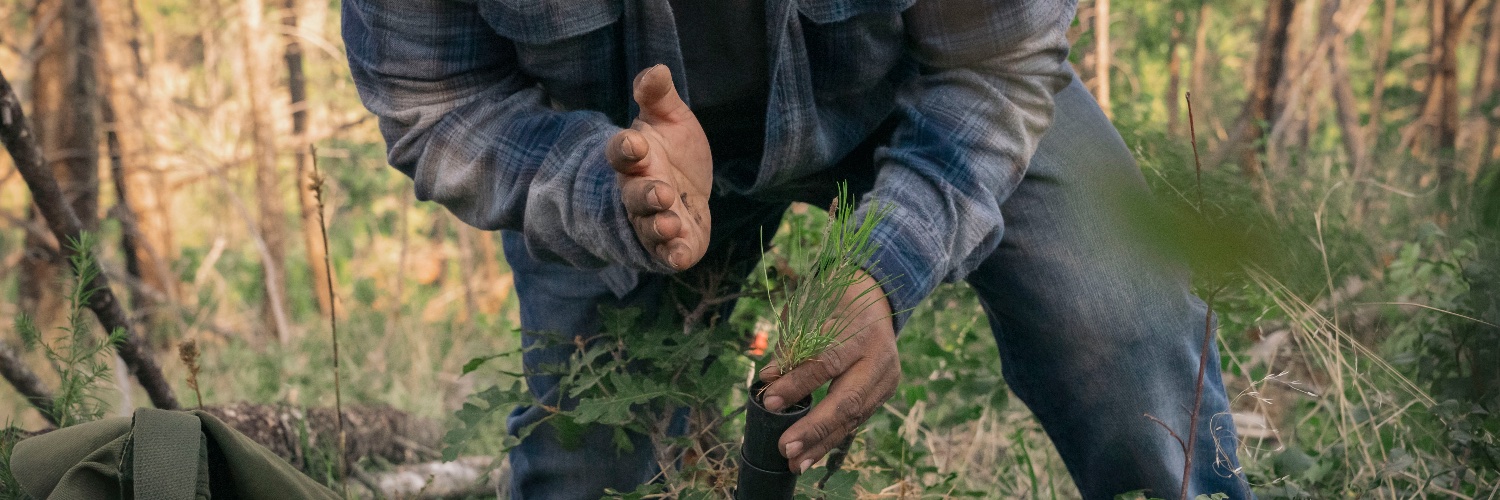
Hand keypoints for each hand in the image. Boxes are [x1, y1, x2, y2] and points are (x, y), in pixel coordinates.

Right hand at [605, 65, 712, 270]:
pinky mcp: (672, 244)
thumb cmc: (672, 152)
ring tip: (670, 222)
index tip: (636, 142)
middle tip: (661, 191)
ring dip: (657, 225)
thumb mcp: (669, 119)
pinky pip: (667, 253)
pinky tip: (680, 255)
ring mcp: (653, 220)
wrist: (686, 188)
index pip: (621, 153)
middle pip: (634, 195)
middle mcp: (638, 191)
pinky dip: (672, 255)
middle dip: (645, 194)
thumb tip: (656, 69)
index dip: (626, 148)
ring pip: (648, 226)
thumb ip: (658, 96)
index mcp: (635, 159)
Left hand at [757, 270, 899, 472]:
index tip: (768, 400)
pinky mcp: (884, 393)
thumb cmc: (832, 302)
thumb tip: (767, 381)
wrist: (873, 296)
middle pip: (848, 400)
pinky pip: (856, 420)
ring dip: (822, 443)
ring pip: (854, 418)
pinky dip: (831, 439)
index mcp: (861, 331)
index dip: (797, 384)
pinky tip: (811, 455)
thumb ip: (791, 348)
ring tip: (794, 463)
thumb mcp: (810, 313)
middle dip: (815, 428)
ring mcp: (886, 379)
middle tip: (785, 448)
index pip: (827, 362)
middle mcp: (880, 358)